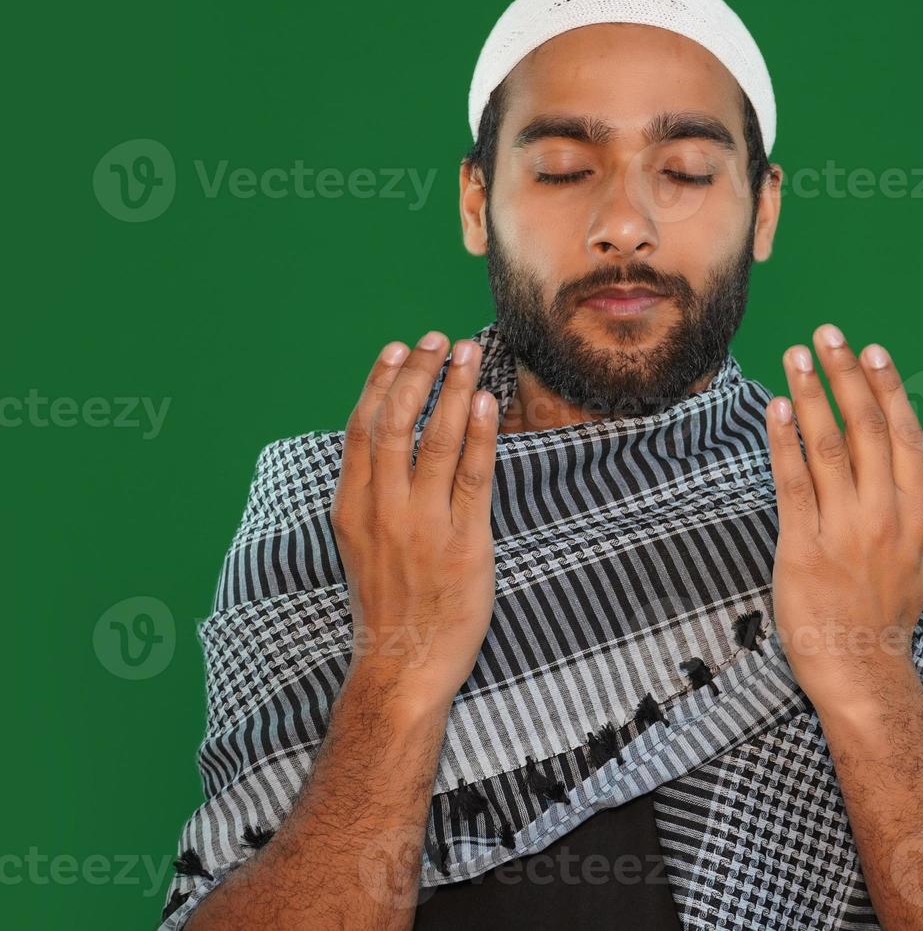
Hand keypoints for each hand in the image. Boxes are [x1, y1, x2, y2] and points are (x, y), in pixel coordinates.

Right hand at [329, 331, 499, 715]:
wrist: (404, 665)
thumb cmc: (390, 604)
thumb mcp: (362, 544)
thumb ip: (373, 495)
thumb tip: (390, 443)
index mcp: (352, 507)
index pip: (362, 429)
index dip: (380, 383)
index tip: (397, 349)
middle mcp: (383, 509)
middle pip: (397, 423)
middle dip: (420, 373)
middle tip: (439, 340)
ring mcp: (423, 525)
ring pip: (435, 441)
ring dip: (454, 390)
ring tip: (468, 354)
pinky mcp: (464, 542)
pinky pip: (473, 477)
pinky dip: (479, 435)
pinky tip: (487, 403)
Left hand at [764, 323, 922, 710]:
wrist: (864, 672)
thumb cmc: (889, 615)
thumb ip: (919, 506)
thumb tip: (913, 460)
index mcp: (918, 513)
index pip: (903, 435)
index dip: (887, 388)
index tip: (872, 351)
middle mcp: (885, 515)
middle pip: (866, 429)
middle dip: (846, 375)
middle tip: (828, 334)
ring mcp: (845, 531)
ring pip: (829, 447)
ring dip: (811, 395)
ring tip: (796, 356)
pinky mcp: (804, 549)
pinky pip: (792, 484)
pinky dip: (784, 441)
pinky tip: (775, 410)